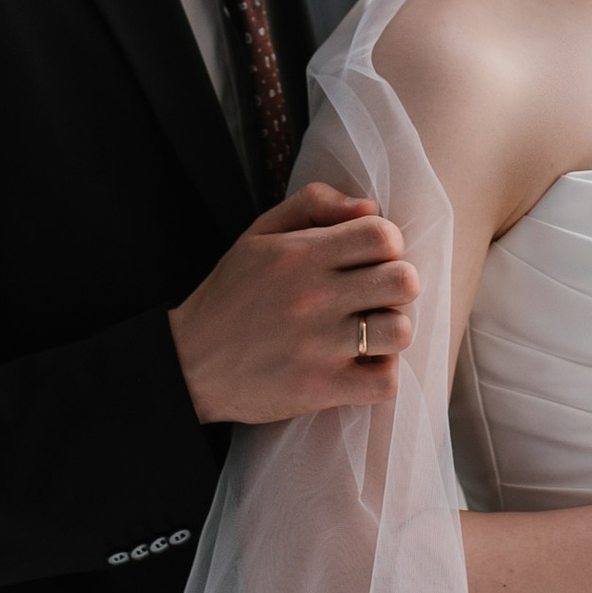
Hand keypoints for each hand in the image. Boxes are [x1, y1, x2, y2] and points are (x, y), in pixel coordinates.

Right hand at [169, 182, 420, 425]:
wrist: (188, 363)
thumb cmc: (230, 294)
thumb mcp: (259, 233)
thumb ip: (314, 204)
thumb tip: (370, 207)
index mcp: (301, 254)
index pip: (383, 235)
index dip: (387, 245)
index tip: (367, 260)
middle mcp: (313, 297)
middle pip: (404, 281)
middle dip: (396, 286)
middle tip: (372, 297)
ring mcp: (318, 346)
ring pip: (400, 331)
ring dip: (389, 331)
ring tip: (366, 333)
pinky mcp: (319, 389)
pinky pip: (385, 382)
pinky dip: (380, 374)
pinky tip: (360, 365)